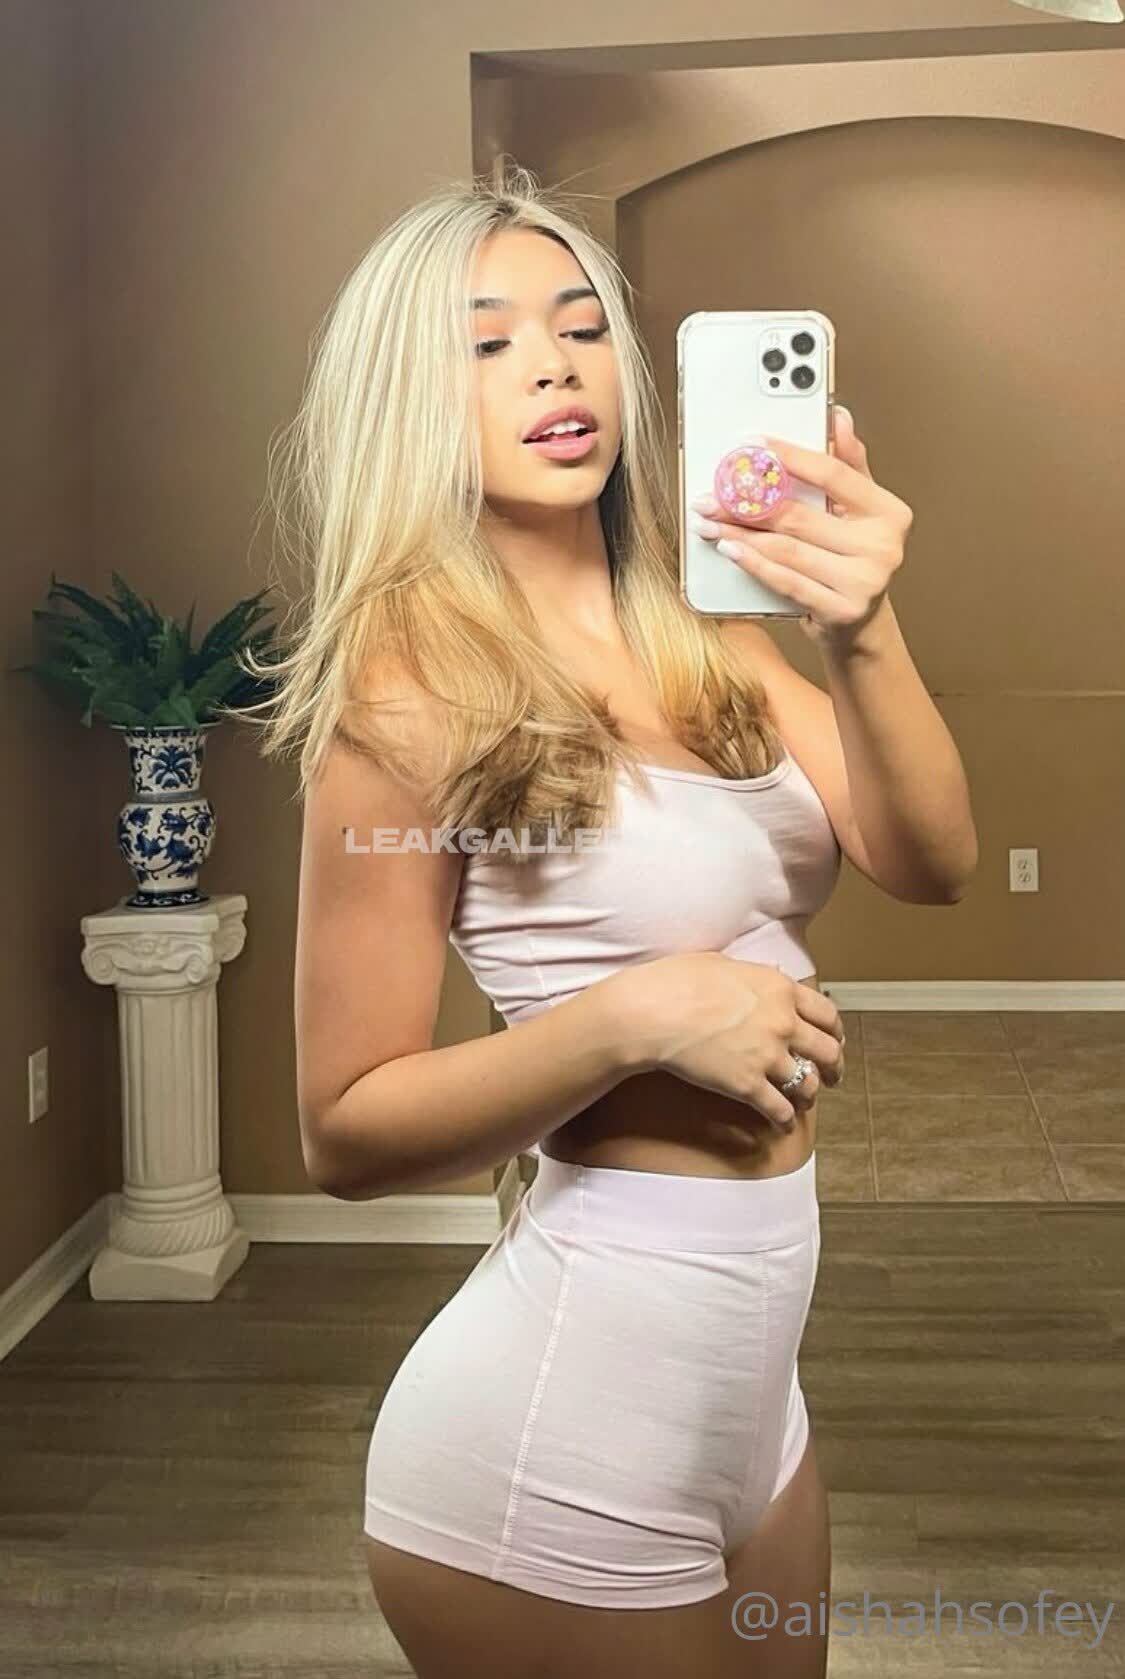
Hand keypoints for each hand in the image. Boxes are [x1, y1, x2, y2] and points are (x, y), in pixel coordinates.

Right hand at [608, 953, 845, 1131]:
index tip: (833, 1039)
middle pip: (827, 1051)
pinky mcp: (748, 1086)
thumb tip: (762, 981)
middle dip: (834, 1066)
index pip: (827, 1013)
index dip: (834, 1031)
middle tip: (833, 1074)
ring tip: (804, 1100)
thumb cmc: (677, 981)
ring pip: (808, 1084)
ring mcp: (768, 1056)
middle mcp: (783, 1023)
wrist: (652, 1012)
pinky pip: (780, 1110)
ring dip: (809, 1095)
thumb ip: (753, 977)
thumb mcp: (724, 964)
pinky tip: (783, 1123)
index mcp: (780, 989)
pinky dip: (785, 1120)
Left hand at [688, 404, 912, 648]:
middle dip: (748, 504)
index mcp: (889, 512)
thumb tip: (838, 417)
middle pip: (801, 515)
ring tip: (710, 522)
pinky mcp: (840, 610)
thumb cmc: (853, 560)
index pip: (833, 474)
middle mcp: (883, 547)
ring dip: (740, 534)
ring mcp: (864, 582)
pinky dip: (753, 563)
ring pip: (787, 549)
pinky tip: (729, 549)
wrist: (860, 626)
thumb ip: (849, 466)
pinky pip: (786, 581)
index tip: (752, 444)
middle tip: (712, 494)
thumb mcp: (859, 511)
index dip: (789, 456)